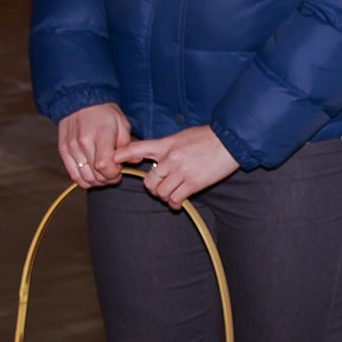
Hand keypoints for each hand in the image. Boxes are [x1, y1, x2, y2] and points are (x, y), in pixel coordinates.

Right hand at [57, 103, 130, 187]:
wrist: (81, 101)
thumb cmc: (105, 113)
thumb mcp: (122, 124)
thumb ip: (128, 145)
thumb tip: (135, 161)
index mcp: (101, 135)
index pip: (104, 165)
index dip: (113, 174)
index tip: (119, 170)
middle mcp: (83, 143)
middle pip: (95, 174)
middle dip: (108, 179)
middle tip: (114, 174)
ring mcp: (71, 148)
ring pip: (84, 178)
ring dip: (97, 182)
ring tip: (104, 175)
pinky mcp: (63, 151)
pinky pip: (73, 175)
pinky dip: (84, 180)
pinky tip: (92, 176)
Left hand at [116, 126, 238, 209]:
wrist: (230, 140)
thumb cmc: (208, 137)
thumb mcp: (182, 136)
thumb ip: (167, 147)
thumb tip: (156, 159)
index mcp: (165, 145)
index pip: (135, 149)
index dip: (120, 156)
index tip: (112, 162)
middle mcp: (170, 159)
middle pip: (148, 182)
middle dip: (153, 188)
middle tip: (161, 187)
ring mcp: (181, 171)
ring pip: (161, 193)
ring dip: (165, 197)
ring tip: (173, 195)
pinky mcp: (194, 183)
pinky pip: (176, 199)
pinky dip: (175, 204)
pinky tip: (179, 203)